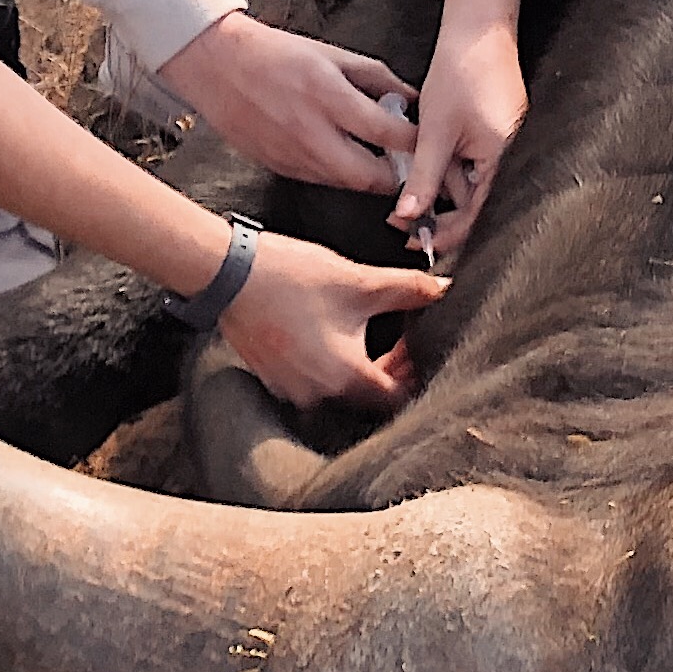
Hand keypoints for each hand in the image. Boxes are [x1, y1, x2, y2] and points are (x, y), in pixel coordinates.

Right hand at [155, 12, 417, 192]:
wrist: (216, 64)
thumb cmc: (273, 53)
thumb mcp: (332, 54)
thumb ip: (376, 78)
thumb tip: (408, 99)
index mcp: (328, 96)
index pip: (387, 133)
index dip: (415, 142)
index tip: (426, 140)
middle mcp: (311, 132)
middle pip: (371, 177)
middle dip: (397, 175)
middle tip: (405, 161)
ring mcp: (292, 156)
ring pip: (346, 185)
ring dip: (367, 176)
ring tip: (375, 155)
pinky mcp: (278, 167)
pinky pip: (320, 181)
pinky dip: (338, 173)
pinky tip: (340, 154)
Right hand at [220, 233, 443, 411]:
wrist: (227, 272)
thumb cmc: (293, 278)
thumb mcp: (359, 282)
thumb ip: (409, 290)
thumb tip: (444, 289)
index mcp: (346, 379)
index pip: (397, 398)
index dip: (414, 375)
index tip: (417, 347)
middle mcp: (318, 396)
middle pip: (369, 397)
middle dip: (389, 370)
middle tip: (400, 339)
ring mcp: (291, 390)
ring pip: (340, 389)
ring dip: (358, 367)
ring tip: (365, 332)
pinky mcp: (272, 378)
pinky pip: (312, 382)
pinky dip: (328, 365)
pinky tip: (328, 332)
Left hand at [398, 0, 526, 255]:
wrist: (479, 30)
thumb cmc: (462, 71)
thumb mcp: (434, 131)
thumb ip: (423, 178)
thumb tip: (408, 215)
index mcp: (502, 161)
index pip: (474, 216)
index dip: (442, 232)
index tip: (413, 237)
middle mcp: (510, 158)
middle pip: (473, 204)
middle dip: (438, 211)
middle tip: (402, 215)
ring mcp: (505, 146)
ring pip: (468, 183)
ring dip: (440, 187)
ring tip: (410, 179)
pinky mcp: (497, 135)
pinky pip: (471, 163)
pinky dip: (448, 167)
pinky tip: (427, 160)